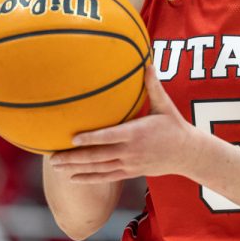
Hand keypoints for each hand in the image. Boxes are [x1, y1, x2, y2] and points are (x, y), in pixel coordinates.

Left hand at [48, 65, 202, 182]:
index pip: (109, 136)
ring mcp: (129, 164)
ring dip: (76, 168)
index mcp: (136, 133)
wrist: (187, 154)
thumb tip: (147, 62)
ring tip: (56, 167)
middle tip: (52, 158)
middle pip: (98, 156)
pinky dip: (89, 178)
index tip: (73, 139)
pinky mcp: (130, 172)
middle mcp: (130, 151)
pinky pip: (106, 177)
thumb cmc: (174, 126)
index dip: (91, 139)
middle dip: (74, 158)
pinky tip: (73, 177)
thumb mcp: (165, 105)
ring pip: (98, 168)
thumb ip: (153, 86)